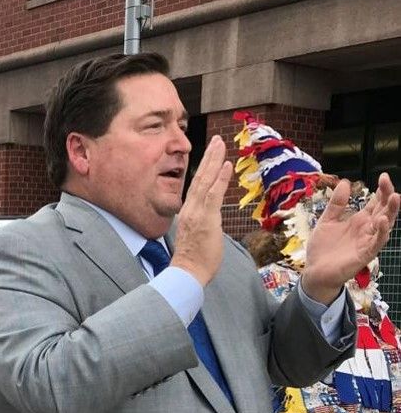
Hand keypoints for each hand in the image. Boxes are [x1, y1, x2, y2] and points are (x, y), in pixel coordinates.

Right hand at [170, 135, 233, 285]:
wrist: (186, 272)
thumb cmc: (193, 260)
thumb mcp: (196, 236)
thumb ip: (202, 224)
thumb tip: (210, 221)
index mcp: (187, 212)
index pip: (196, 186)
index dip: (205, 168)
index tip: (212, 154)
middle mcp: (190, 209)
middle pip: (199, 178)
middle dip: (209, 157)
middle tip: (217, 139)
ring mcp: (197, 213)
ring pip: (205, 181)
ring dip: (214, 161)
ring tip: (221, 144)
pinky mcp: (205, 218)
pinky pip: (213, 194)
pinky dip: (220, 179)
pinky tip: (226, 165)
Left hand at [301, 173, 400, 303]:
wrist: (315, 272)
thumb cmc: (323, 248)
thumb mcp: (327, 221)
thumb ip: (336, 204)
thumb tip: (345, 182)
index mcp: (360, 220)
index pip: (376, 203)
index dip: (381, 190)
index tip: (383, 176)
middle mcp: (367, 229)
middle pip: (384, 210)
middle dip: (388, 195)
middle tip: (387, 182)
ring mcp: (367, 241)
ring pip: (386, 225)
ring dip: (391, 211)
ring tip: (395, 196)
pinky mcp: (365, 254)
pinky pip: (377, 242)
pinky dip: (381, 232)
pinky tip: (381, 221)